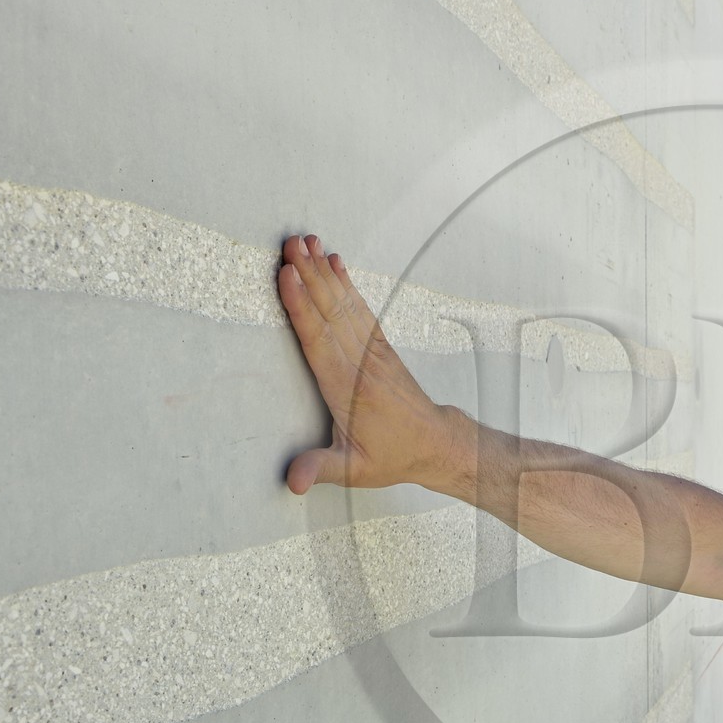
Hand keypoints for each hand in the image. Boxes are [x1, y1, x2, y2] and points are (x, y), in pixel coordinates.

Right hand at [276, 234, 449, 494]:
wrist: (435, 443)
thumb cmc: (393, 456)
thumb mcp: (356, 470)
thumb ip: (322, 469)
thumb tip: (293, 481)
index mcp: (348, 387)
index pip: (319, 341)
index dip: (302, 307)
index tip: (287, 277)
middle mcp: (360, 362)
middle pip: (330, 312)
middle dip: (309, 275)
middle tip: (289, 243)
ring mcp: (372, 350)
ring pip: (344, 304)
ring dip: (324, 271)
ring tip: (305, 241)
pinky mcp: (379, 346)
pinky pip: (360, 308)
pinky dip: (346, 283)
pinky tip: (335, 261)